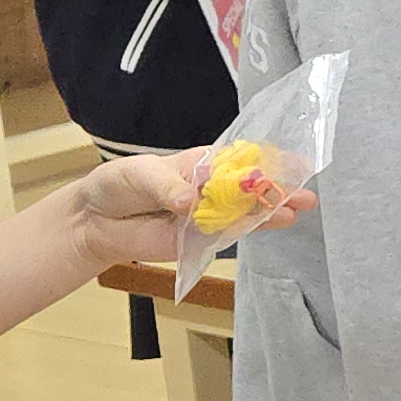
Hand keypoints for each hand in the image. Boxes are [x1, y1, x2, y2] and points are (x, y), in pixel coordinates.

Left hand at [64, 148, 311, 273]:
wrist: (93, 222)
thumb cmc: (117, 185)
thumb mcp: (140, 174)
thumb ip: (167, 187)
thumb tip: (189, 202)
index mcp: (202, 165)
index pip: (241, 160)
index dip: (269, 160)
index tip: (296, 161)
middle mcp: (212, 189)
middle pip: (252, 188)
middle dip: (280, 188)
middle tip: (307, 192)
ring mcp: (209, 216)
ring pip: (247, 212)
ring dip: (273, 210)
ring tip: (297, 210)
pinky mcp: (201, 240)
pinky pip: (229, 234)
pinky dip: (252, 229)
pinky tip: (275, 224)